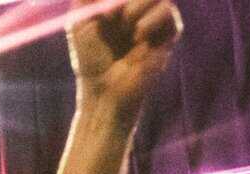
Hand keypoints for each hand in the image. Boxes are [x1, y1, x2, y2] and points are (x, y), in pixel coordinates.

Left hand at [70, 0, 182, 124]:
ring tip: (124, 28)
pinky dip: (151, 21)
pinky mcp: (169, 34)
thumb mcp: (80, 20)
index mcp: (119, 0)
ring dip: (135, 7)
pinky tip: (138, 36)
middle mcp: (139, 5)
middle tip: (108, 15)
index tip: (107, 11)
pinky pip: (168, 12)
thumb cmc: (90, 58)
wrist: (104, 89)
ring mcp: (155, 18)